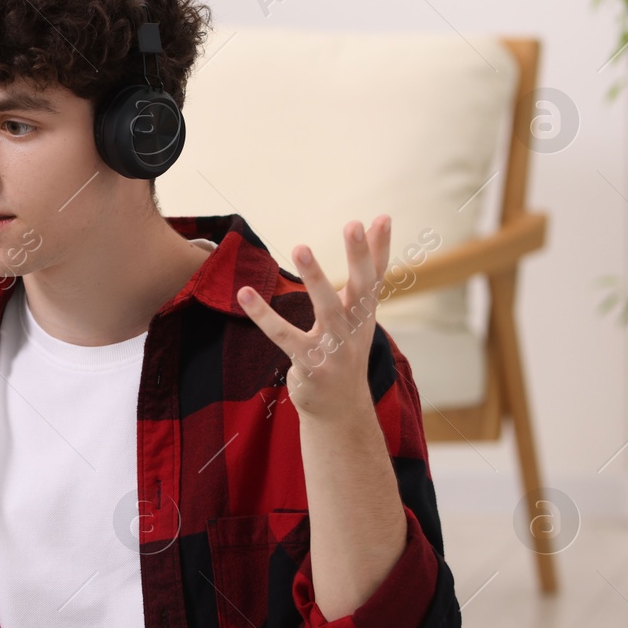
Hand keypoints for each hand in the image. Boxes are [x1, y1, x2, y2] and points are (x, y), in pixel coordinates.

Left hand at [235, 215, 391, 421]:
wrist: (340, 410)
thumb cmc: (345, 352)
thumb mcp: (357, 317)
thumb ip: (362, 280)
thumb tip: (374, 237)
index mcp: (365, 314)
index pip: (377, 276)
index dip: (380, 248)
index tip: (381, 217)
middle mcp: (355, 329)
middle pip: (361, 288)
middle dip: (359, 256)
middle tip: (353, 224)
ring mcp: (335, 348)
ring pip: (327, 309)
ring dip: (316, 277)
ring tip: (302, 246)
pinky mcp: (310, 364)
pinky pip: (284, 335)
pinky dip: (264, 315)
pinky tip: (245, 294)